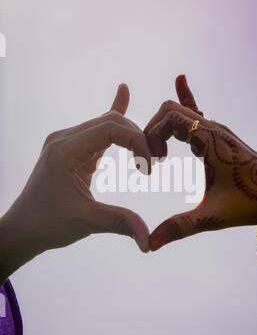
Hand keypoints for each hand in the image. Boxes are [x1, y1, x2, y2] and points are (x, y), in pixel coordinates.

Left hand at [0, 84, 150, 283]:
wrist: (24, 227)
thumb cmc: (48, 224)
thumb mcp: (86, 222)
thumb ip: (120, 223)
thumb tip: (149, 241)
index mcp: (66, 150)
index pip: (111, 129)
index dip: (137, 142)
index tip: (149, 168)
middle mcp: (64, 139)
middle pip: (110, 121)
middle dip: (137, 137)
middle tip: (154, 162)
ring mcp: (66, 142)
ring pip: (105, 124)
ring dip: (130, 135)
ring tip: (150, 150)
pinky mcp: (71, 149)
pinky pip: (97, 130)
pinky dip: (113, 115)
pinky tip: (123, 92)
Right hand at [145, 75, 256, 250]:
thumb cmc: (252, 202)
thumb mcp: (213, 216)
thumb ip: (180, 227)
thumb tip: (150, 243)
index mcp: (210, 139)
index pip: (168, 116)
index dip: (150, 135)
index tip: (151, 165)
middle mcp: (213, 129)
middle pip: (171, 110)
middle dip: (153, 130)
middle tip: (153, 162)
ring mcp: (217, 130)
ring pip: (183, 112)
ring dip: (164, 128)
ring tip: (160, 155)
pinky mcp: (220, 137)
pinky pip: (198, 113)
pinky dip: (186, 100)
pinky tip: (180, 81)